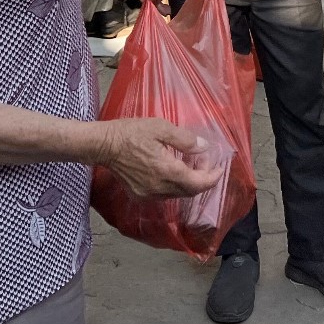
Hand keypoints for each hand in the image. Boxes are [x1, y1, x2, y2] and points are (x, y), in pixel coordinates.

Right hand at [98, 118, 222, 198]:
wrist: (104, 145)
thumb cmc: (131, 133)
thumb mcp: (161, 128)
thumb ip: (185, 140)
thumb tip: (204, 148)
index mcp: (167, 171)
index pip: (198, 183)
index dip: (212, 177)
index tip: (220, 168)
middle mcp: (160, 188)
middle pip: (190, 191)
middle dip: (202, 178)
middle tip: (204, 160)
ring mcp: (148, 194)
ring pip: (177, 194)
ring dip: (187, 181)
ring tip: (188, 163)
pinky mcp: (139, 195)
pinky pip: (164, 194)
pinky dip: (173, 184)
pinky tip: (171, 170)